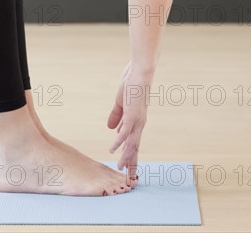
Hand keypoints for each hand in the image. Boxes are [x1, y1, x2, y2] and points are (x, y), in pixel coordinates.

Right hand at [107, 61, 149, 175]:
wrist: (140, 71)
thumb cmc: (131, 83)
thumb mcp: (121, 102)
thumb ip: (116, 115)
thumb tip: (110, 128)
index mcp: (136, 120)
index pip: (133, 141)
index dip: (130, 155)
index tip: (128, 168)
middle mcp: (139, 123)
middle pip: (135, 146)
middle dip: (132, 162)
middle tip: (130, 179)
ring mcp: (136, 120)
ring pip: (131, 143)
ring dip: (126, 156)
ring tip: (121, 169)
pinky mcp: (132, 115)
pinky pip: (125, 132)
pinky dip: (119, 142)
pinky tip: (113, 149)